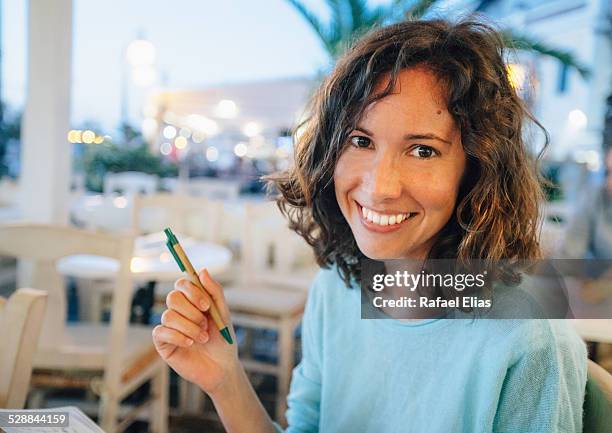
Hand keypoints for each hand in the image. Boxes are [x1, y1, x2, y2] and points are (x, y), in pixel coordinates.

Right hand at [152, 268, 238, 393]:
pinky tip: (191, 344)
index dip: (192, 291)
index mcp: (192, 302)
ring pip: (168, 315)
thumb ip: (214, 291)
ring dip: (190, 327)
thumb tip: (202, 270)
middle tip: (206, 325)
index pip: (182, 284)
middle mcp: (178, 312)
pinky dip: (179, 337)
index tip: (206, 305)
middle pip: (173, 298)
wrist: (223, 368)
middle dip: (192, 312)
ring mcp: (169, 327)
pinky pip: (161, 332)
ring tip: (203, 338)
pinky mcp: (162, 343)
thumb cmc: (223, 340)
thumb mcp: (223, 313)